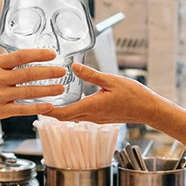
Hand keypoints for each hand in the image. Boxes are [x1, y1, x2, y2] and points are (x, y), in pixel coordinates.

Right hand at [0, 49, 65, 121]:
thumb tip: (27, 58)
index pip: (20, 56)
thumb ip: (4, 64)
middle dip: (48, 72)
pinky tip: (49, 105)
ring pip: (28, 91)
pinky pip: (22, 109)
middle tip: (62, 71)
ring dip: (47, 89)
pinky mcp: (0, 111)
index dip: (38, 54)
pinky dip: (37, 107)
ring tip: (60, 87)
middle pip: (28, 74)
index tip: (52, 54)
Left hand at [47, 63, 163, 124]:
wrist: (149, 109)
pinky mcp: (101, 118)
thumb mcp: (111, 80)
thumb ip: (91, 74)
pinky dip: (72, 111)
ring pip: (73, 117)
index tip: (36, 106)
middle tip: (36, 103)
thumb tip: (74, 66)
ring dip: (60, 111)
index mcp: (91, 107)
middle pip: (65, 117)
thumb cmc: (133, 95)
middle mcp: (92, 116)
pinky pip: (82, 116)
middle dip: (50, 112)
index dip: (48, 111)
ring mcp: (97, 119)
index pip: (63, 113)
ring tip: (49, 101)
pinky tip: (70, 101)